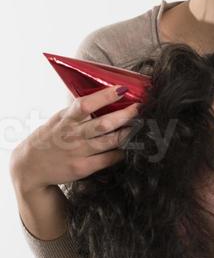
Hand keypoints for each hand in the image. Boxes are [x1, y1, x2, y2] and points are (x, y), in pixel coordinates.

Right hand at [10, 83, 140, 194]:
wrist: (30, 167)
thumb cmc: (49, 138)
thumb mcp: (58, 120)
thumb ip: (77, 111)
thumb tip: (103, 95)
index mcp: (65, 119)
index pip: (85, 104)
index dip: (104, 96)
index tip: (121, 89)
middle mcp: (72, 135)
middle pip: (103, 124)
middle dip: (125, 115)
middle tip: (139, 108)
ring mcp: (78, 153)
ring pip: (110, 141)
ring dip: (128, 133)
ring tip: (140, 125)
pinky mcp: (83, 168)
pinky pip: (108, 159)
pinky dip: (121, 152)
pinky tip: (128, 147)